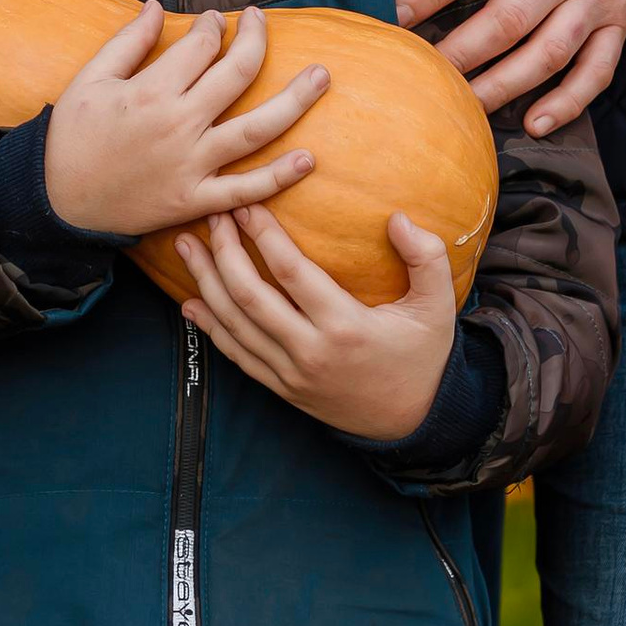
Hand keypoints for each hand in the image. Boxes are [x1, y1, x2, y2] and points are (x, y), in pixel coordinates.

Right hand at [44, 3, 326, 241]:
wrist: (60, 202)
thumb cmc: (73, 137)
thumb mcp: (90, 79)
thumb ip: (128, 41)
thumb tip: (158, 6)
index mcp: (152, 91)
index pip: (202, 46)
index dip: (214, 26)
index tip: (217, 20)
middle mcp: (180, 125)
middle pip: (238, 75)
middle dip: (257, 40)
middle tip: (262, 21)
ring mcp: (192, 166)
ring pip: (256, 130)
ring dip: (294, 102)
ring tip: (322, 77)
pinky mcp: (195, 201)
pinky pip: (244, 191)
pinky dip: (277, 178)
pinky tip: (307, 160)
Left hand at [174, 206, 459, 441]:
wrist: (413, 421)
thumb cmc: (423, 356)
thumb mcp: (437, 306)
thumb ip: (426, 257)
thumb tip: (397, 218)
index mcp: (345, 327)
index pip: (291, 274)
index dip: (264, 236)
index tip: (246, 204)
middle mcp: (310, 352)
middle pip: (251, 297)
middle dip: (224, 253)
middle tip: (212, 216)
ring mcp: (291, 375)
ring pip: (235, 326)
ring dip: (206, 284)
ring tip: (187, 247)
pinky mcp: (282, 389)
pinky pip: (238, 357)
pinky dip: (211, 329)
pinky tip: (190, 303)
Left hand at [394, 0, 625, 133]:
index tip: (393, 14)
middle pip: (509, 18)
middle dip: (461, 51)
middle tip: (418, 73)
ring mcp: (597, 0)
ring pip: (548, 54)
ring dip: (503, 85)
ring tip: (461, 106)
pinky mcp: (618, 26)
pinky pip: (597, 72)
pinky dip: (569, 103)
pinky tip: (534, 124)